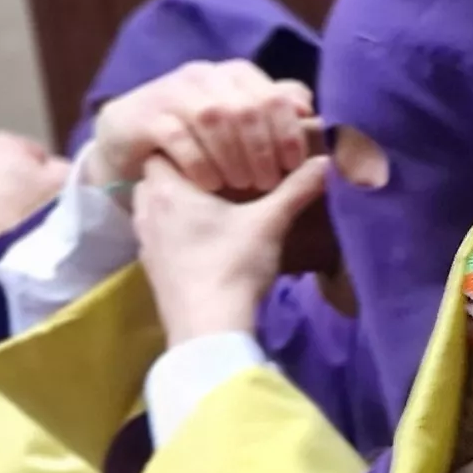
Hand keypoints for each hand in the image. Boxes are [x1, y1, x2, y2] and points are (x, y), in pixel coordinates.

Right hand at [79, 61, 315, 195]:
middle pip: (246, 108)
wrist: (131, 136)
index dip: (288, 132)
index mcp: (234, 74)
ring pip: (213, 118)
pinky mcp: (144, 115)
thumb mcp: (240, 122)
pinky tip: (211, 184)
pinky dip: (200, 163)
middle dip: (262, 150)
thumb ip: (275, 111)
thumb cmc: (198, 133)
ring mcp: (171, 91)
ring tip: (242, 185)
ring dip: (233, 157)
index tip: (294, 165)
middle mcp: (204, 75)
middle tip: (267, 182)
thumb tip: (312, 112)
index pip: (274, 97)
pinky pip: (178, 137)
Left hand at [131, 154, 327, 340]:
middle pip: (155, 175)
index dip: (187, 144)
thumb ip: (297, 188)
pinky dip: (174, 229)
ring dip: (176, 201)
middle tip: (218, 175)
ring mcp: (144, 240)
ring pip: (154, 205)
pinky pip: (157, 233)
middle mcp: (147, 209)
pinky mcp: (151, 267)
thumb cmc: (232, 265)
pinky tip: (202, 240)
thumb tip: (328, 161)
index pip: (163, 146)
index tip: (217, 150)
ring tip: (210, 206)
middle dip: (183, 172)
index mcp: (167, 187)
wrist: (207, 328)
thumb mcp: (270, 222)